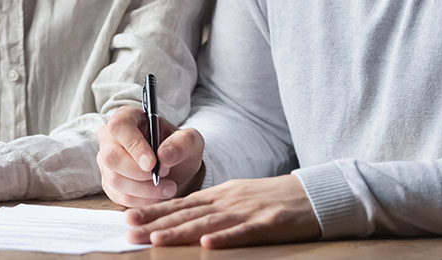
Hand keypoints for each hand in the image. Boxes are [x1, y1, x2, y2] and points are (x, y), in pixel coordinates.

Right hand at [97, 105, 205, 206]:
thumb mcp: (190, 141)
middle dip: (139, 174)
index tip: (152, 164)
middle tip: (165, 176)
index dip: (134, 147)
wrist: (176, 167)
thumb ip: (182, 143)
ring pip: (115, 180)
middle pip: (111, 157)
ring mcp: (107, 162)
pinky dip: (141, 200)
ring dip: (144, 190)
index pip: (120, 128)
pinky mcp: (109, 183)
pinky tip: (157, 195)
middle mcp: (110, 138)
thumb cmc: (178, 147)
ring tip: (168, 187)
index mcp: (127, 117)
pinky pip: (119, 196)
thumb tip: (164, 156)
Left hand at [126, 175, 320, 248]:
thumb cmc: (273, 199)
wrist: (312, 195)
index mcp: (221, 194)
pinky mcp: (268, 223)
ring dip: (181, 231)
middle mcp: (229, 200)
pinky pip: (244, 233)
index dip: (155, 212)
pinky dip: (225, 239)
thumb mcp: (238, 197)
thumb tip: (182, 218)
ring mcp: (247, 211)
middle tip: (130, 231)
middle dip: (157, 222)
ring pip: (208, 223)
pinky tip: (207, 246)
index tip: (129, 219)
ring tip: (157, 238)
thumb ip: (213, 207)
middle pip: (188, 213)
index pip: (182, 204)